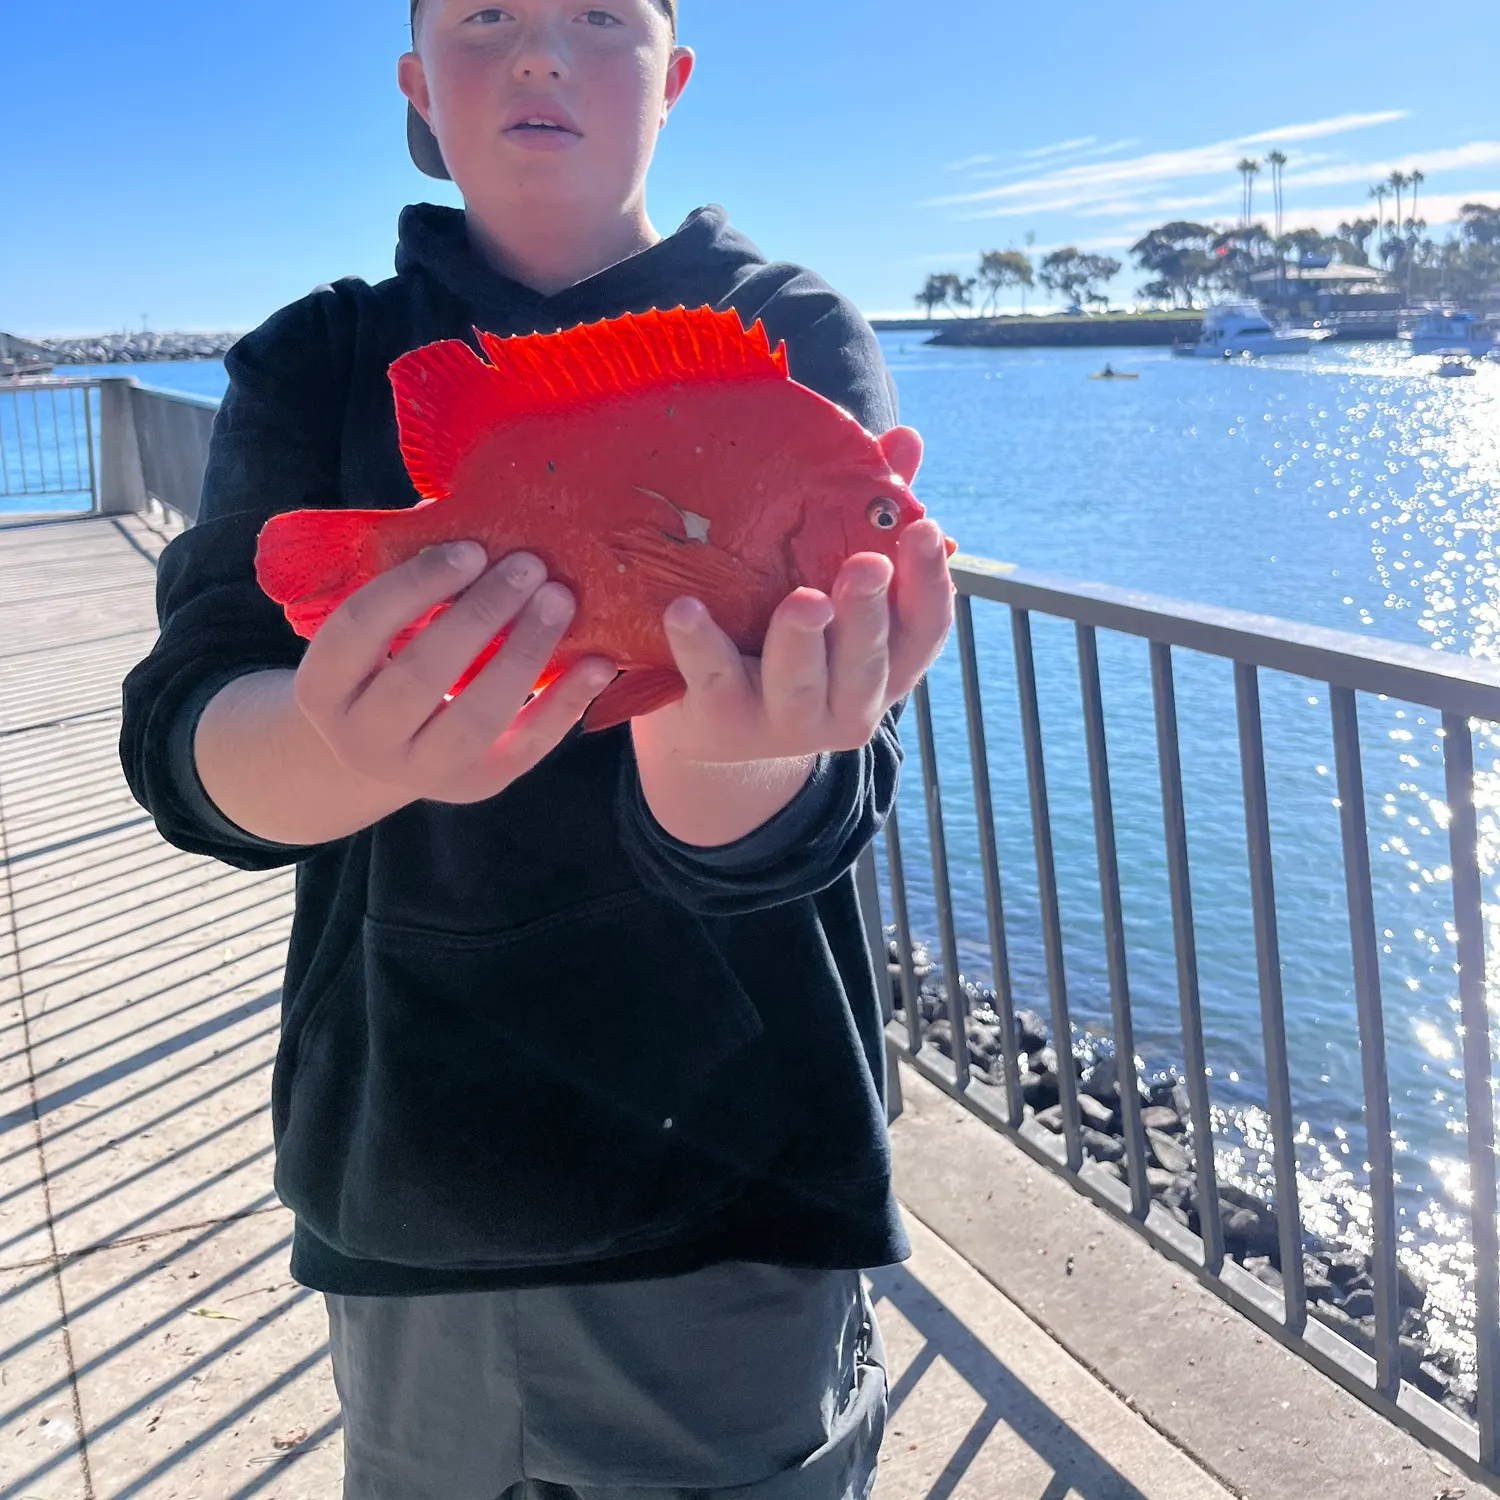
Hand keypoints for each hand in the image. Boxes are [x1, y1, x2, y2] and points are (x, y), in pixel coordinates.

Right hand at [292, 542, 614, 804]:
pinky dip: (564, 704)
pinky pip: (524, 748)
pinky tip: (597, 662)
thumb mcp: (376, 631)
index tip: (469, 547)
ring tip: (561, 599)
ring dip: (524, 652)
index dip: (413, 584)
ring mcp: (420, 771)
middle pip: (420, 675)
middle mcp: (361, 738)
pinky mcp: (476, 787)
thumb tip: (466, 503)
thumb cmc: (388, 661)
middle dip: (479, 614)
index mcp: (323, 687)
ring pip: (475, 716)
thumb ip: (408, 580)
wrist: (386, 753)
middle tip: (528, 565)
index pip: (358, 628)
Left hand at [633, 519, 954, 765]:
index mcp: (886, 665)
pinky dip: (700, 645)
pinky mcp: (722, 722)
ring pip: (799, 682)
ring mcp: (785, 720)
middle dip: (867, 614)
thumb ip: (867, 517)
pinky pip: (712, 680)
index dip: (930, 581)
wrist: (713, 728)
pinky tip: (684, 609)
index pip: (924, 628)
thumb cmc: (783, 637)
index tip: (926, 527)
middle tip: (866, 566)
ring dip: (800, 640)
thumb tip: (906, 440)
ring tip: (803, 601)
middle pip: (867, 661)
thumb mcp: (829, 584)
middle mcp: (847, 703)